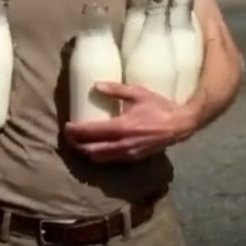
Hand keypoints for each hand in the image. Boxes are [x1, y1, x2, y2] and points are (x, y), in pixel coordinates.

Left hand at [64, 82, 200, 162]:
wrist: (179, 126)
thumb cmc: (159, 107)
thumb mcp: (138, 93)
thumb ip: (116, 90)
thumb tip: (96, 85)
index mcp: (122, 126)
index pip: (92, 132)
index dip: (76, 131)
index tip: (66, 127)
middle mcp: (123, 144)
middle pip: (92, 150)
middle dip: (78, 145)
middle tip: (68, 137)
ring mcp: (128, 154)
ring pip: (101, 158)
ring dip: (88, 152)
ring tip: (79, 144)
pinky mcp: (134, 159)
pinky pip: (112, 160)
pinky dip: (101, 156)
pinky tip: (97, 150)